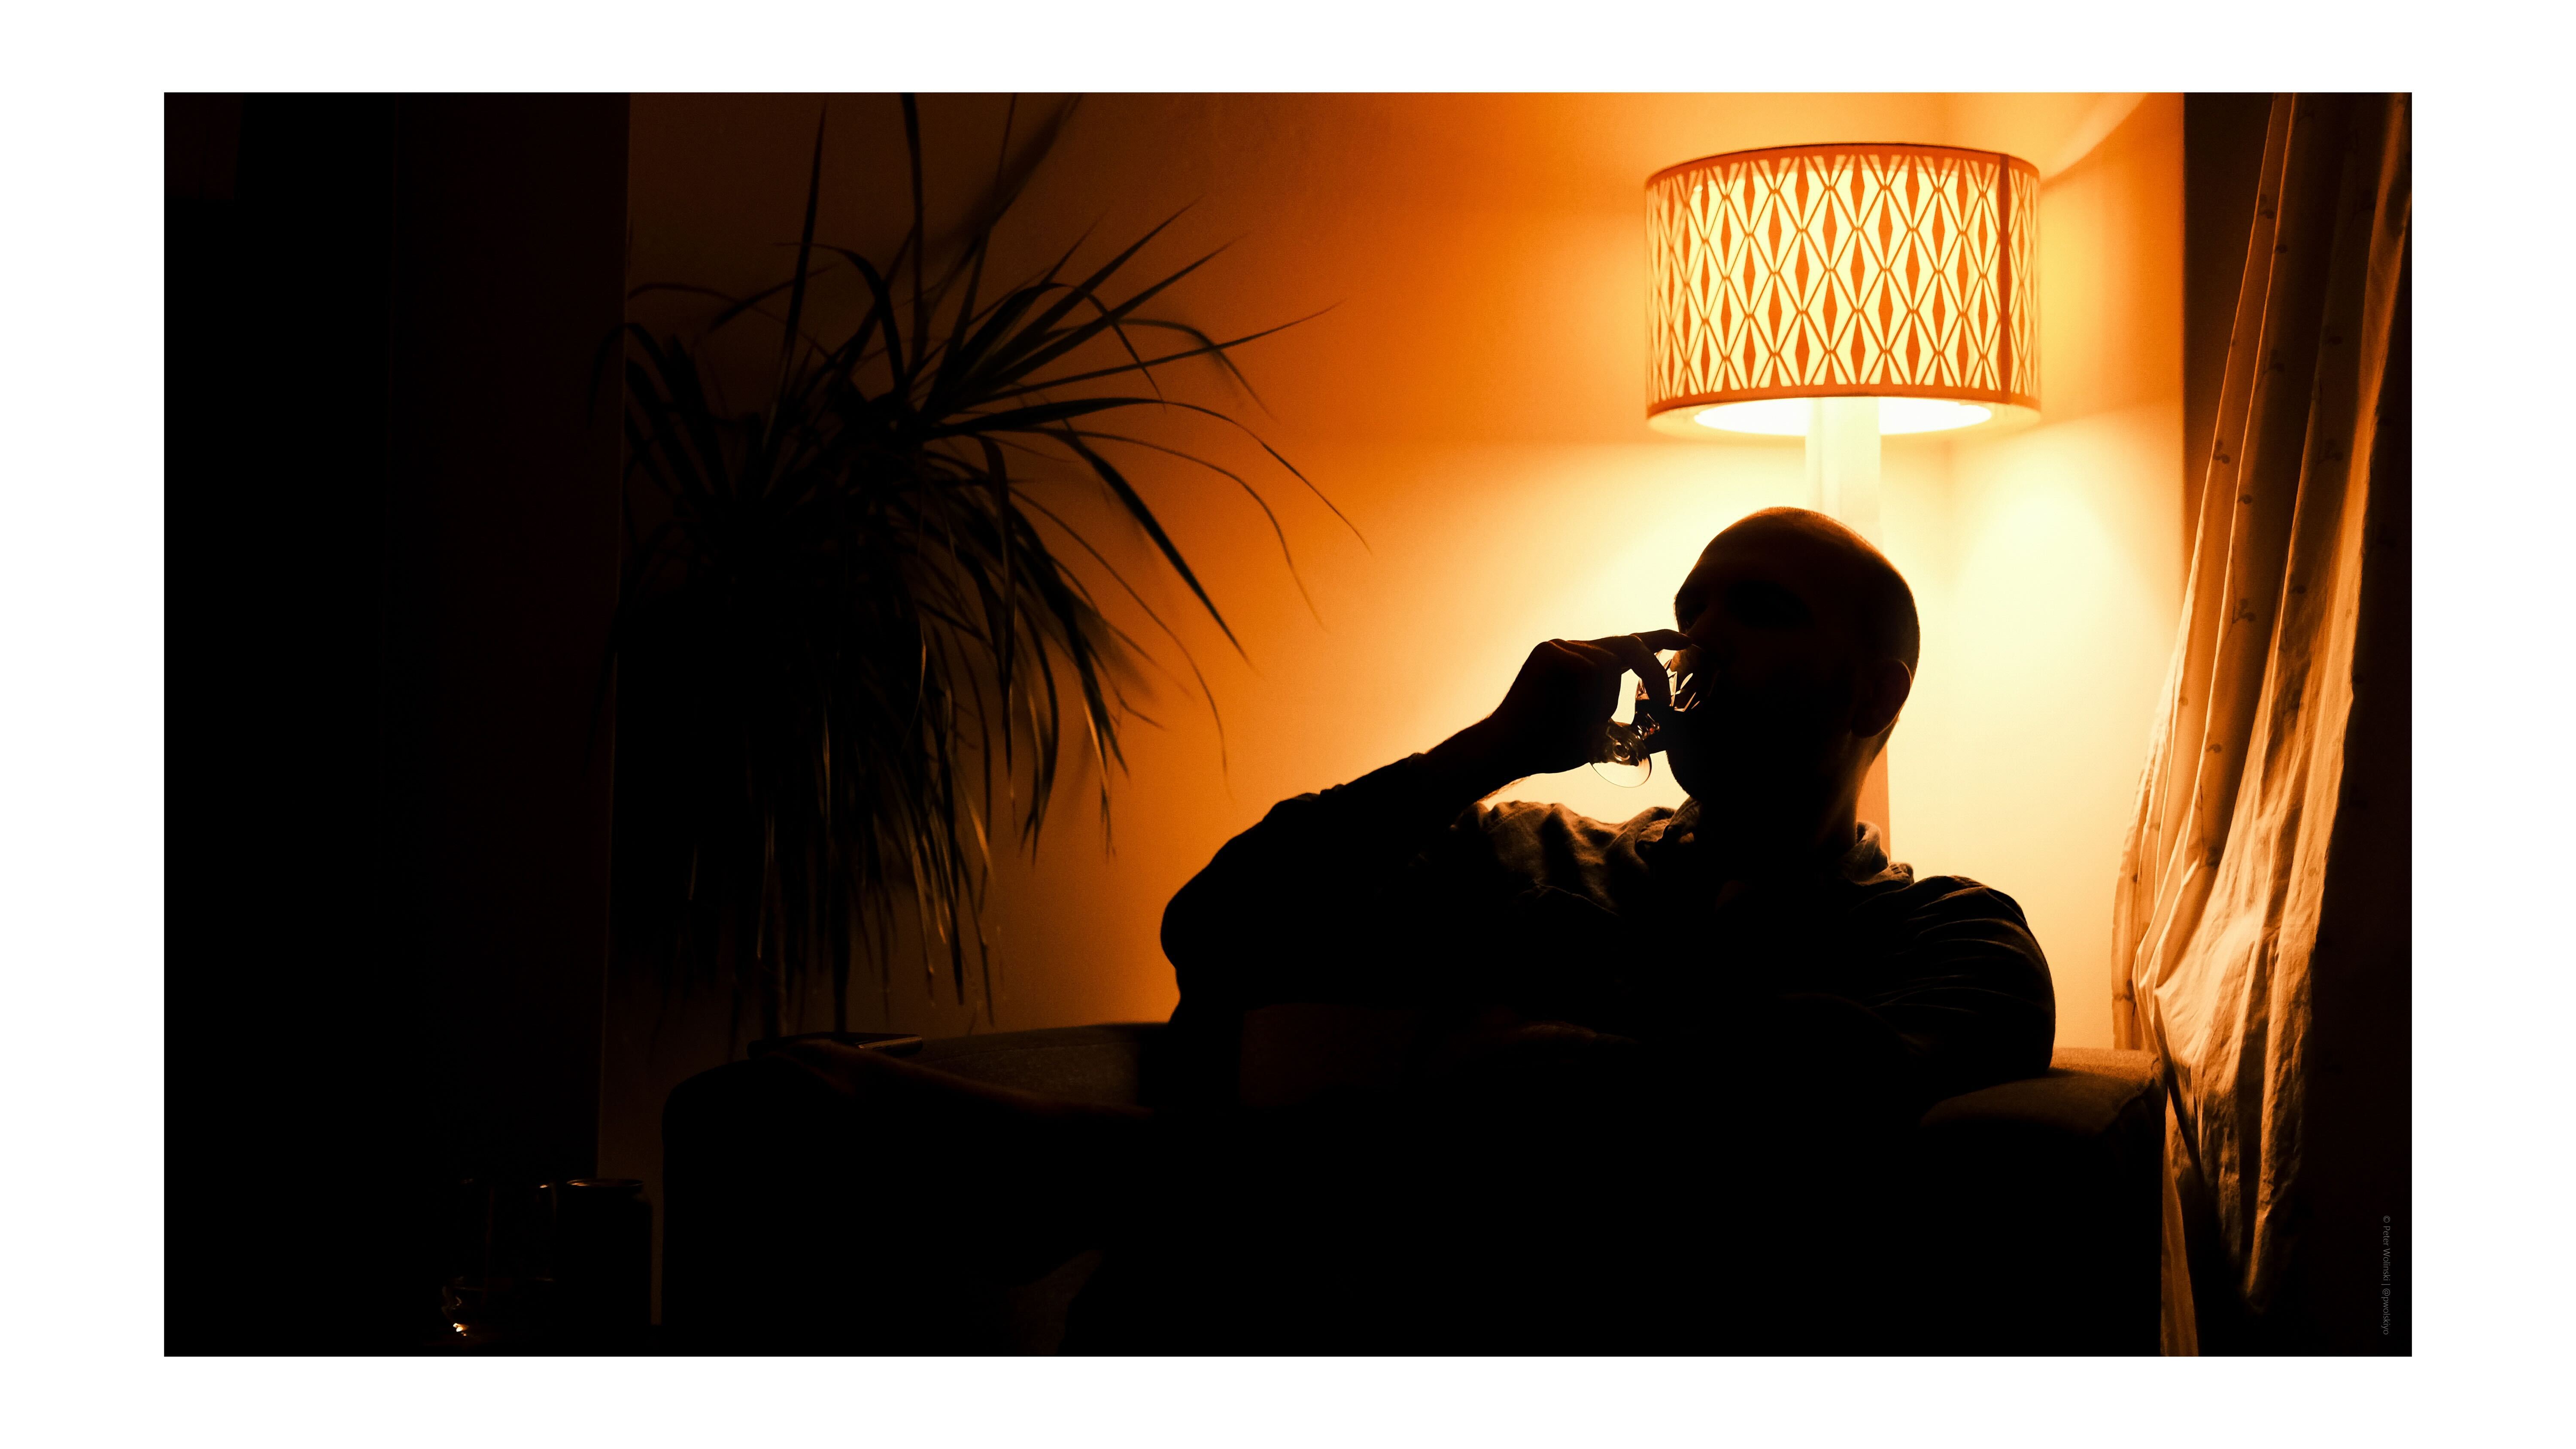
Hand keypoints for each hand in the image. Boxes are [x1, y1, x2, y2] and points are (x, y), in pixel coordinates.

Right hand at [1478, 629, 1693, 777]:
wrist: (1512, 751)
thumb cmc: (1551, 746)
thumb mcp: (1604, 740)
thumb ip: (1634, 731)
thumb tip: (1671, 736)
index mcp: (1591, 666)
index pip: (1633, 643)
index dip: (1662, 637)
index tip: (1688, 640)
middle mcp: (1577, 650)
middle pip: (1630, 644)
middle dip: (1652, 672)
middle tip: (1664, 701)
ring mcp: (1561, 647)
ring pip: (1609, 661)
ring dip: (1605, 697)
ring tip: (1581, 720)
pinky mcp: (1549, 652)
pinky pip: (1589, 665)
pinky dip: (1587, 693)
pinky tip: (1563, 709)